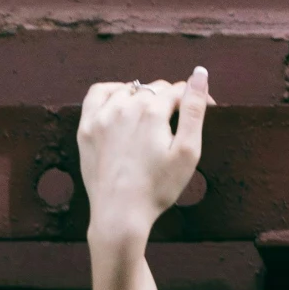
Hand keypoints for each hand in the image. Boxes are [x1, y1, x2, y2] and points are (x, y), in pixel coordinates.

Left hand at [76, 66, 210, 242]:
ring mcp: (103, 116)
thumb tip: (200, 73)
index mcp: (152, 111)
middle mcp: (125, 106)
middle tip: (174, 124)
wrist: (119, 216)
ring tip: (149, 119)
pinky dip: (112, 92)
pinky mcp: (87, 128)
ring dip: (142, 98)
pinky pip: (98, 94)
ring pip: (129, 90)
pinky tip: (121, 103)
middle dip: (168, 101)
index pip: (177, 91)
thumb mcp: (187, 153)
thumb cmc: (157, 189)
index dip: (192, 99)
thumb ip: (194, 110)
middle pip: (154, 90)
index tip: (201, 112)